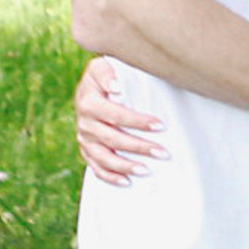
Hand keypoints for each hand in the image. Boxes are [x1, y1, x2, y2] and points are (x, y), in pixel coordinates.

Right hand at [76, 56, 163, 185]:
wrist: (93, 85)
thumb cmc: (109, 74)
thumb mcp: (105, 66)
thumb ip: (109, 73)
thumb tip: (116, 88)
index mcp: (89, 101)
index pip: (115, 114)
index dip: (137, 121)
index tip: (161, 126)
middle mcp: (84, 121)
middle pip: (112, 138)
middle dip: (139, 147)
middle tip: (164, 153)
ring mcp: (84, 137)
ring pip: (103, 156)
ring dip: (125, 166)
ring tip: (147, 171)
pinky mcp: (87, 149)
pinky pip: (95, 166)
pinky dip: (109, 176)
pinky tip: (126, 182)